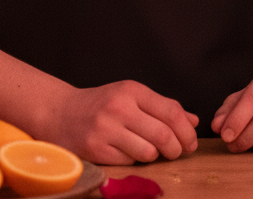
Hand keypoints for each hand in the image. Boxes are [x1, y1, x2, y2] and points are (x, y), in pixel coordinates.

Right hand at [45, 81, 198, 164]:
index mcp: (132, 90)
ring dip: (155, 155)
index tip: (191, 141)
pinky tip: (128, 152)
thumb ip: (162, 107)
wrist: (60, 112)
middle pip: (163, 134)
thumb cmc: (101, 104)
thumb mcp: (132, 96)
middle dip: (177, 148)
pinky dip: (134, 160)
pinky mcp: (96, 149)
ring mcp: (106, 129)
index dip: (186, 130)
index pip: (171, 111)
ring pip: (148, 151)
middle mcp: (120, 107)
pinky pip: (128, 161)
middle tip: (178, 152)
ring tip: (151, 150)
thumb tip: (193, 121)